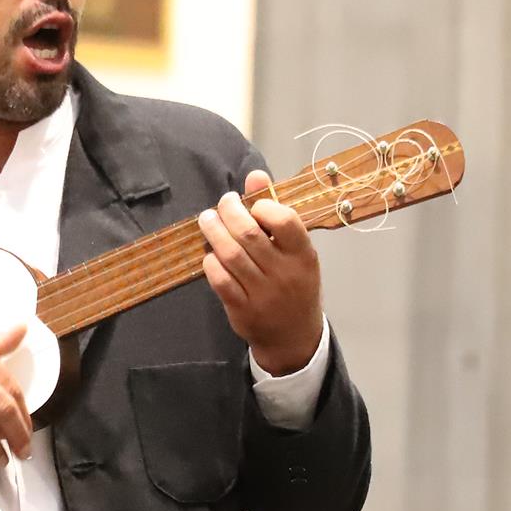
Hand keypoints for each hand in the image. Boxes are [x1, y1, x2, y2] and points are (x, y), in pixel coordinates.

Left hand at [199, 169, 324, 375]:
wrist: (294, 335)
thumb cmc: (294, 283)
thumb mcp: (295, 251)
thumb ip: (275, 213)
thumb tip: (255, 175)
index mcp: (304, 255)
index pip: (285, 221)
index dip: (263, 205)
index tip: (251, 204)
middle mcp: (285, 273)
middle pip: (249, 235)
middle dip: (228, 213)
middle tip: (221, 205)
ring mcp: (263, 293)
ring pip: (231, 256)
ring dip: (213, 233)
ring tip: (207, 220)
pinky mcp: (242, 309)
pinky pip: (220, 280)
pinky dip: (210, 263)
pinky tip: (209, 253)